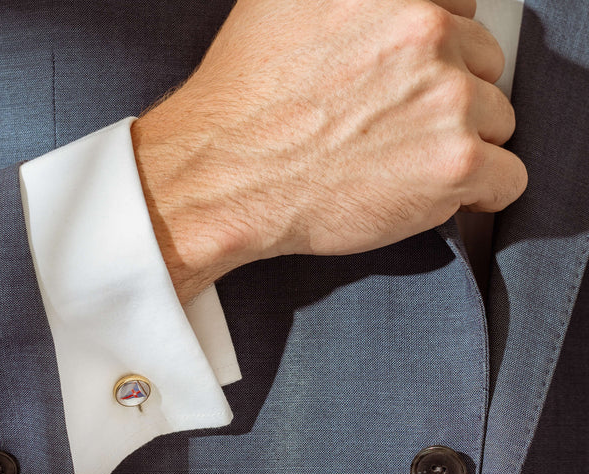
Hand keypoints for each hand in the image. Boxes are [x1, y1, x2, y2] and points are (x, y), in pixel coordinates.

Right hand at [132, 0, 526, 301]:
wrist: (223, 179)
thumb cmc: (242, 103)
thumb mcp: (281, 3)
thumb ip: (348, 1)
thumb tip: (373, 8)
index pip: (458, 11)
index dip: (435, 53)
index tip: (412, 81)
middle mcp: (426, 30)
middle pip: (482, 65)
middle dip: (447, 97)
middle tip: (396, 130)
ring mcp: (447, 96)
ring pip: (497, 120)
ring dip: (460, 144)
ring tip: (401, 166)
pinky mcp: (456, 162)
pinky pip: (508, 177)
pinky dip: (483, 192)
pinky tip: (442, 195)